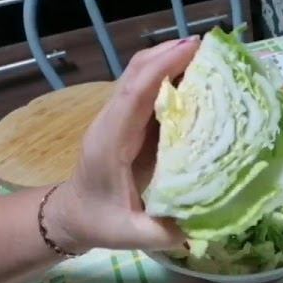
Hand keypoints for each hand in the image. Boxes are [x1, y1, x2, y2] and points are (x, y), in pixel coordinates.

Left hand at [48, 37, 200, 253]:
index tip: (193, 49)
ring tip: (208, 56)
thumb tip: (206, 225)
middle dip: (171, 53)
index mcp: (111, 142)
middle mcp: (112, 121)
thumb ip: (165, 233)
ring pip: (141, 75)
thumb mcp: (130, 235)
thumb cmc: (99, 221)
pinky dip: (169, 74)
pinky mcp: (128, 120)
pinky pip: (147, 88)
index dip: (163, 67)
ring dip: (170, 59)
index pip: (135, 93)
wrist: (71, 215)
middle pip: (137, 72)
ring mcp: (118, 117)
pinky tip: (195, 78)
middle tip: (211, 48)